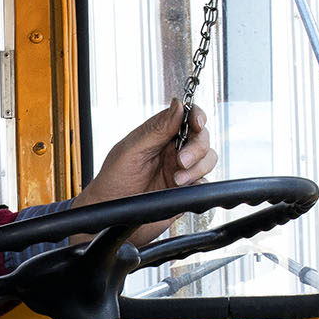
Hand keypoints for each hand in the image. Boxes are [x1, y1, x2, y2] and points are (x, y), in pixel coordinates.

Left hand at [71, 99, 217, 244]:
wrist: (110, 213)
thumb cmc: (113, 180)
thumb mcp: (132, 150)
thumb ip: (157, 129)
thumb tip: (178, 104)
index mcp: (159, 135)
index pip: (187, 117)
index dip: (197, 116)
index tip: (197, 123)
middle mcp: (172, 150)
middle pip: (202, 138)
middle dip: (197, 148)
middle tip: (181, 160)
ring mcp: (181, 170)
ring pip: (207, 159)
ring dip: (198, 168)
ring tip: (176, 179)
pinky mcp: (185, 190)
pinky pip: (204, 183)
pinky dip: (198, 183)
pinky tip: (181, 187)